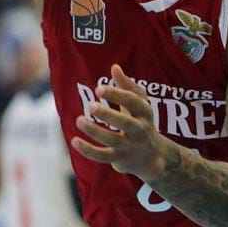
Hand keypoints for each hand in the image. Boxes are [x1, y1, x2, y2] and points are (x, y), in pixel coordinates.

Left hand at [72, 63, 169, 180]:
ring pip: (112, 140)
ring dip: (95, 131)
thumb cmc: (142, 123)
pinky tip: (74, 141)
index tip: (99, 89)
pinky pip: (103, 156)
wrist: (152, 157)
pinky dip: (88, 150)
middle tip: (91, 106)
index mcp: (145, 113)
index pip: (133, 102)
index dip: (117, 94)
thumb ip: (127, 86)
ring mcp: (130, 146)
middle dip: (109, 115)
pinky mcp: (119, 159)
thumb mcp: (140, 104)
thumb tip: (114, 67)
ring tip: (79, 120)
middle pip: (126, 123)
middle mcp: (140, 130)